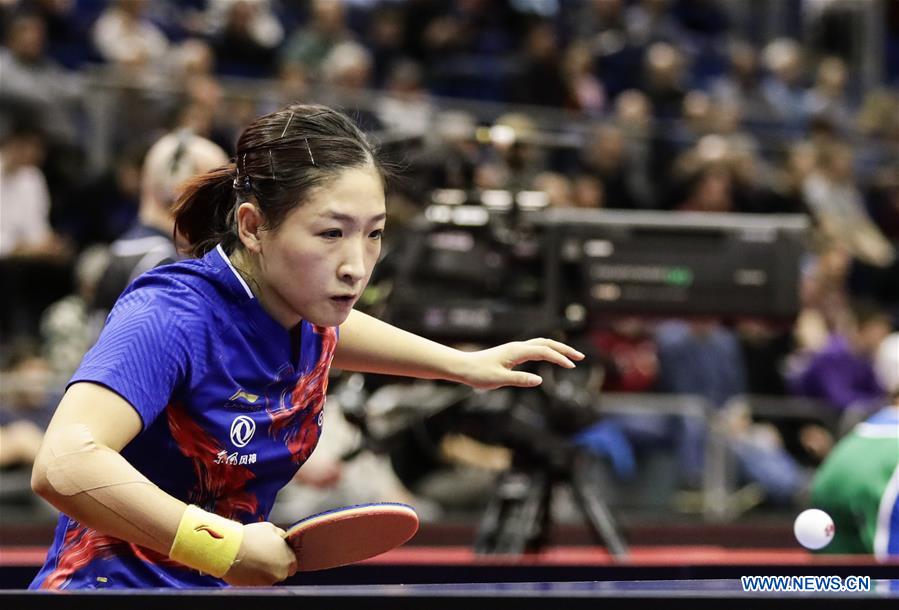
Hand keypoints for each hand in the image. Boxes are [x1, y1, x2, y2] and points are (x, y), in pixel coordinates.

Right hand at [223, 522, 296, 585]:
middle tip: (263, 555)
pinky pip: (256, 581)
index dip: (284, 557)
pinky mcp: (253, 587)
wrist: (230, 550)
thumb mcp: (270, 528)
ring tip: (253, 559)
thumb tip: (282, 539)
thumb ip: (281, 536)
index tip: (277, 553)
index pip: (292, 563)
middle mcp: (280, 574)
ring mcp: (267, 582)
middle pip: (281, 571)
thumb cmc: (250, 538)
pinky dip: (253, 575)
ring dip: (263, 570)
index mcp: (288, 560)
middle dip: (274, 564)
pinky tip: (247, 565)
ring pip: (268, 577)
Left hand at [456, 338, 584, 389]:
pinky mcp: (514, 353)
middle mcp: (518, 347)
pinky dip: (548, 351)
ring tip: (572, 357)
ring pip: (542, 344)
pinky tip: (553, 358)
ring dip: (558, 349)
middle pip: (547, 343)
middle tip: (580, 357)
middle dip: (564, 349)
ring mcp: (516, 349)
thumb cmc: (479, 374)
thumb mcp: (499, 380)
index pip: (543, 351)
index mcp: (516, 351)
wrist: (464, 367)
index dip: (559, 358)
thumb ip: (519, 380)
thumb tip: (540, 380)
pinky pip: (536, 348)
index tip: (571, 366)